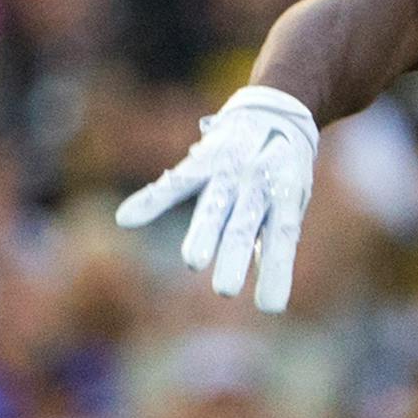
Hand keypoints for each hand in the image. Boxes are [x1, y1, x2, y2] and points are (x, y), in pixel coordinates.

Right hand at [115, 85, 318, 313]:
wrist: (276, 110)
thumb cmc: (281, 171)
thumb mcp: (290, 199)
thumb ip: (274, 235)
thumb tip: (269, 283)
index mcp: (285, 198)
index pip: (282, 238)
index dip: (276, 270)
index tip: (271, 306)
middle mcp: (258, 184)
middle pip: (244, 224)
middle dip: (234, 255)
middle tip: (226, 290)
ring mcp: (230, 171)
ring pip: (214, 205)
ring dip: (202, 234)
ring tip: (193, 262)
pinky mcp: (203, 161)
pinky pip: (176, 182)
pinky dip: (151, 200)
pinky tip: (127, 219)